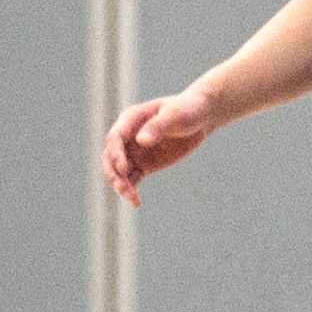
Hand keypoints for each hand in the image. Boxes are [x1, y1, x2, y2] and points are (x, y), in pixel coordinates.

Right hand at [102, 86, 219, 206]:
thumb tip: (141, 141)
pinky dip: (130, 190)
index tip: (124, 168)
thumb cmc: (187, 109)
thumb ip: (158, 127)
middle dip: (114, 173)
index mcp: (131, 120)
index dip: (116, 154)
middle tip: (123, 187)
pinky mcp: (143, 164)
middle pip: (111, 157)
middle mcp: (127, 137)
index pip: (115, 138)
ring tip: (132, 198)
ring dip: (121, 184)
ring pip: (119, 171)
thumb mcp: (174, 116)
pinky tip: (135, 202)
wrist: (200, 116)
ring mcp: (134, 152)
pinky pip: (131, 179)